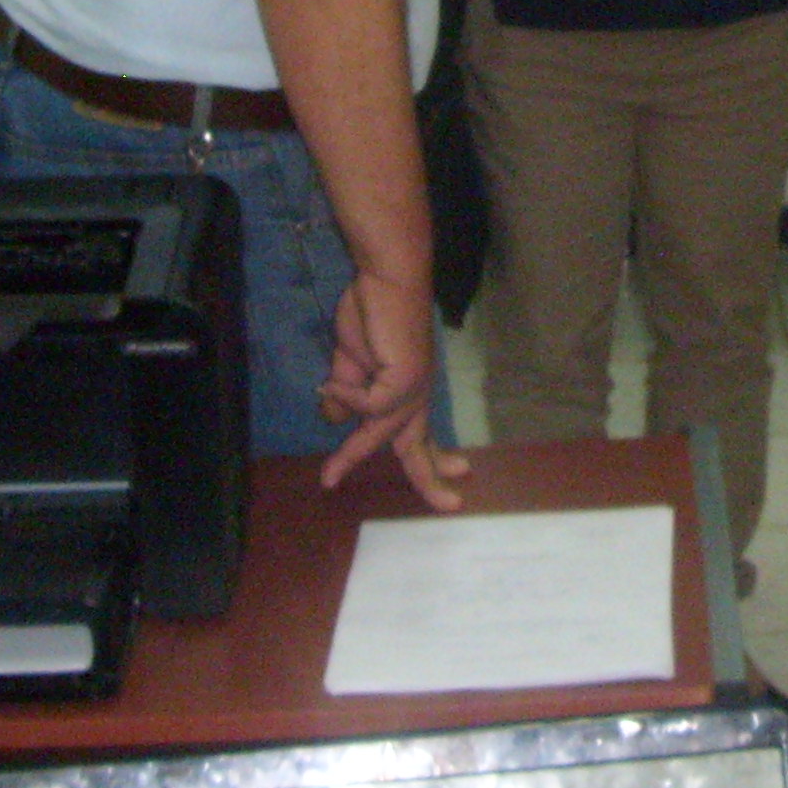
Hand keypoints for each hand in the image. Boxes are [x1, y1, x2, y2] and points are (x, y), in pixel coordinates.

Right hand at [317, 267, 469, 510]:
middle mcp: (414, 393)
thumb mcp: (348, 366)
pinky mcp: (404, 377)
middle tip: (450, 507)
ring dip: (352, 456)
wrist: (384, 279)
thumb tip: (336, 418)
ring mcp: (411, 386)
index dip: (434, 459)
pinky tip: (331, 379)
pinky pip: (369, 404)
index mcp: (407, 391)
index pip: (421, 433)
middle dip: (431, 480)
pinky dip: (346, 394)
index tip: (459, 473)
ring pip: (384, 434)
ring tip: (328, 477)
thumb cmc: (370, 314)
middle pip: (420, 446)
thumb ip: (346, 394)